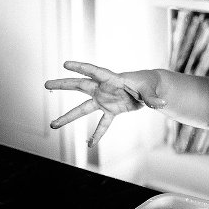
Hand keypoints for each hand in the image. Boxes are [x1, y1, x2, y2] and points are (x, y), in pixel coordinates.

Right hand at [44, 61, 165, 146]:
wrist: (151, 90)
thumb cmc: (149, 84)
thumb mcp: (151, 90)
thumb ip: (153, 98)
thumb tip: (161, 104)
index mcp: (113, 79)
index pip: (95, 71)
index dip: (81, 67)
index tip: (66, 64)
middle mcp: (104, 89)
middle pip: (80, 86)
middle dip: (63, 85)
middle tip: (46, 84)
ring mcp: (105, 100)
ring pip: (83, 108)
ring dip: (68, 117)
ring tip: (53, 124)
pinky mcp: (111, 111)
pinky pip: (102, 123)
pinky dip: (97, 134)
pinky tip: (89, 144)